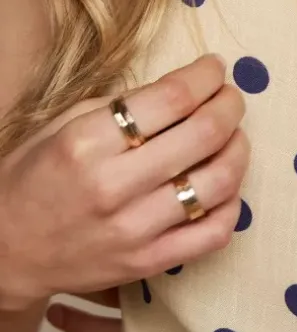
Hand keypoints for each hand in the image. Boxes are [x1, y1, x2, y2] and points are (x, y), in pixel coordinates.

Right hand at [0, 54, 249, 311]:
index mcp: (87, 143)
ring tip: (234, 136)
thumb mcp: (63, 123)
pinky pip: (213, 235)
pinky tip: (225, 186)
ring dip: (239, 150)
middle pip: (203, 134)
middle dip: (229, 105)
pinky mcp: (147, 264)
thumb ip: (121, 105)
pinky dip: (233, 205)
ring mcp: (133, 231)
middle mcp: (113, 186)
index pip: (171, 98)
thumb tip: (183, 86)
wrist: (4, 249)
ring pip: (217, 183)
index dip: (205, 76)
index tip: (214, 67)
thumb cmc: (34, 176)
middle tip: (231, 96)